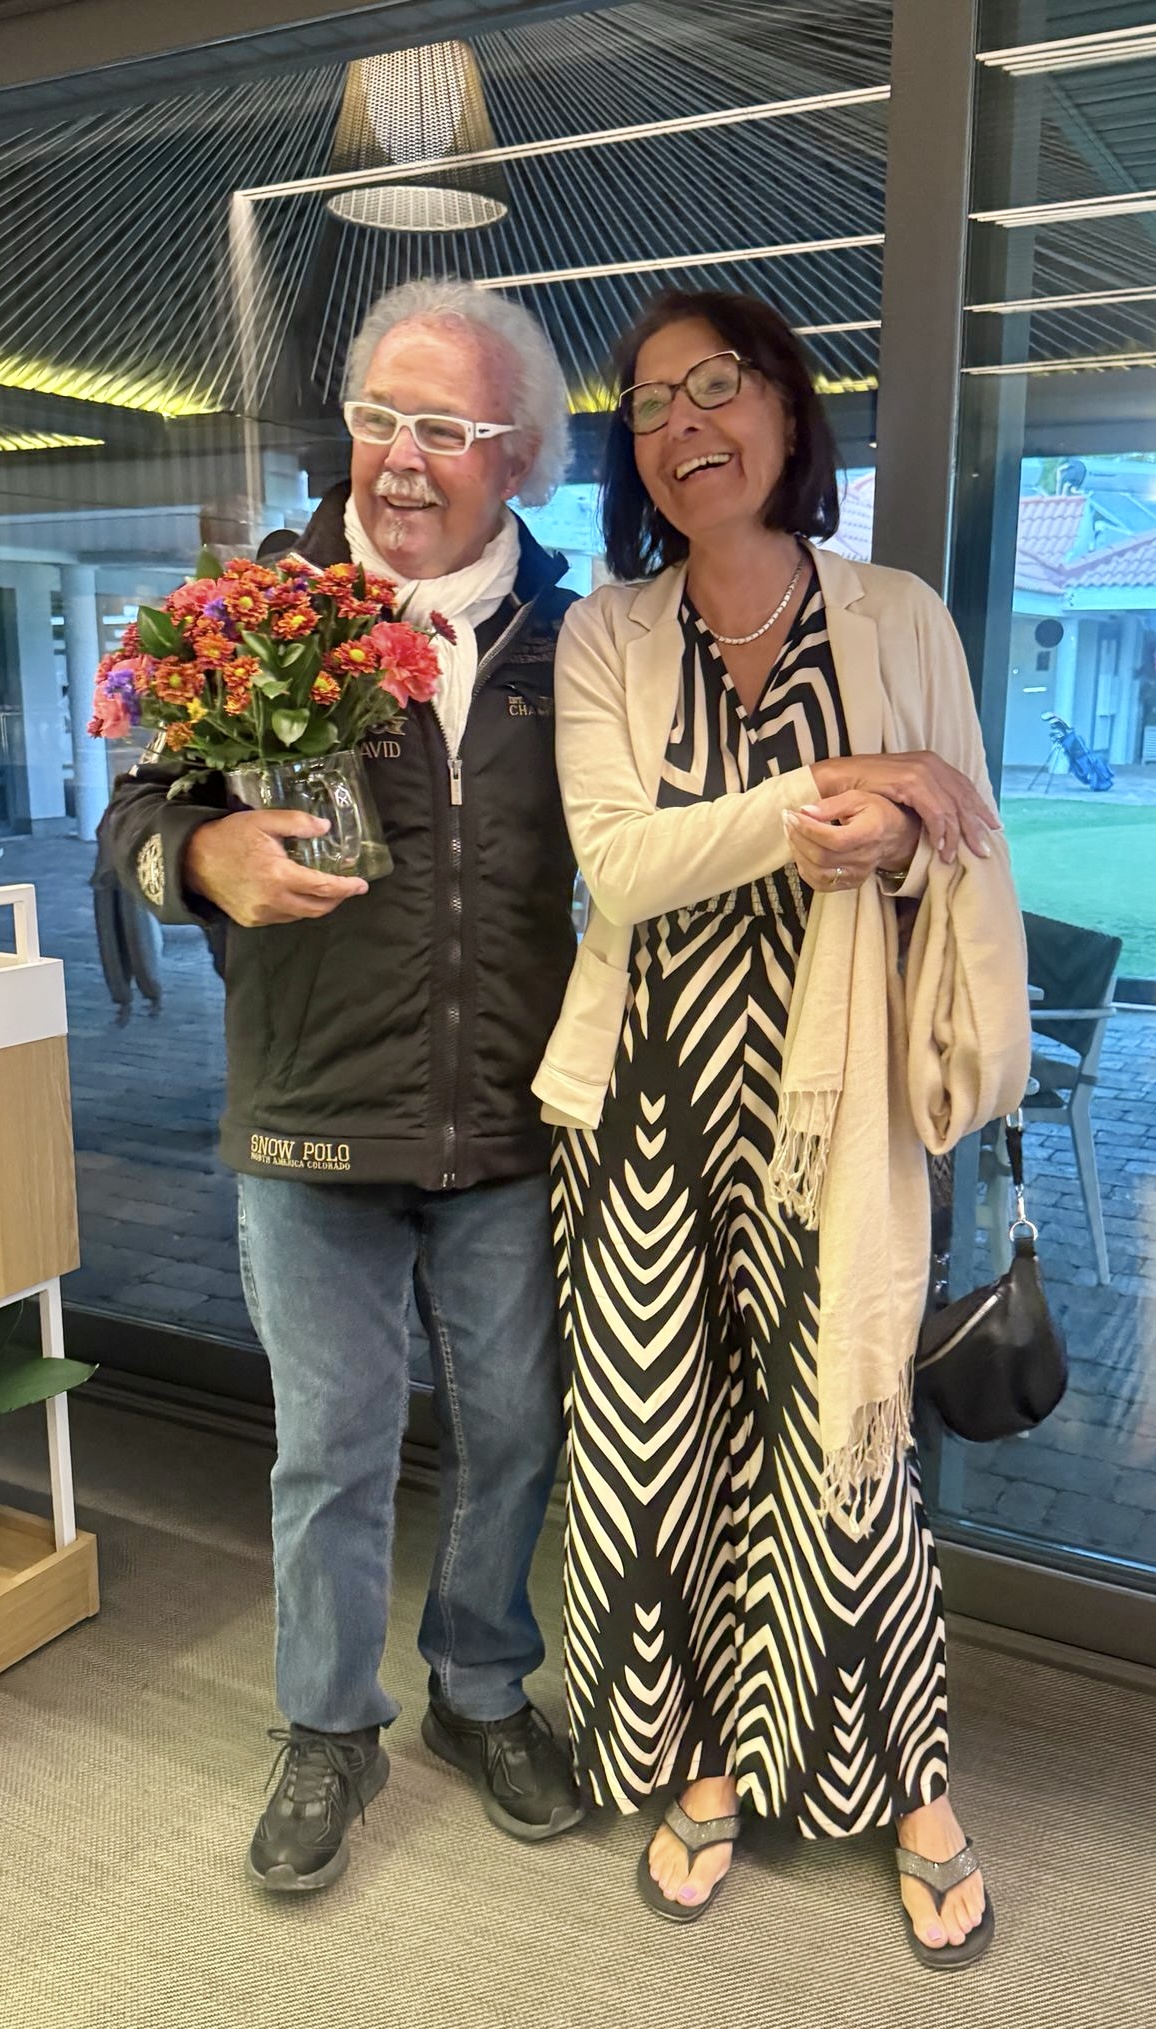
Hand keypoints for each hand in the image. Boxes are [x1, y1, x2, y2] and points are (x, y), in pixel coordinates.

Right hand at [183, 809, 368, 927]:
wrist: (192, 858)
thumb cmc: (229, 835)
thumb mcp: (263, 820)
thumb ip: (297, 823)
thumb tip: (325, 827)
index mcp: (279, 876)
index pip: (323, 888)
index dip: (346, 888)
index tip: (361, 885)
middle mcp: (272, 901)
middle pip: (317, 908)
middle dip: (337, 899)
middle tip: (346, 887)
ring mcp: (261, 914)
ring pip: (301, 915)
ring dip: (316, 904)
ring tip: (324, 889)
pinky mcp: (251, 920)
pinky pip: (283, 917)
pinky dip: (296, 908)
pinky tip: (296, 894)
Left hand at [784, 792, 919, 890]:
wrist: (894, 836)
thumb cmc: (875, 813)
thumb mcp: (857, 798)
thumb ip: (831, 805)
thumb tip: (805, 811)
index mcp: (869, 833)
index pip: (834, 838)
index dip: (808, 829)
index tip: (792, 814)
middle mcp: (864, 859)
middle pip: (822, 857)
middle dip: (798, 838)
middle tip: (787, 821)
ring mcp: (856, 875)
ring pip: (818, 873)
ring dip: (798, 854)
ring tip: (791, 834)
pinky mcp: (849, 884)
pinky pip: (820, 884)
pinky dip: (804, 869)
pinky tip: (799, 852)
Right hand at [810, 752, 997, 862]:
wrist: (837, 779)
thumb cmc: (865, 787)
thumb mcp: (901, 789)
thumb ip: (923, 797)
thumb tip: (942, 819)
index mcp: (932, 763)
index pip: (964, 787)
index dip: (979, 809)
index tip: (992, 828)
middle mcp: (931, 763)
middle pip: (963, 798)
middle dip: (975, 827)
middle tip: (984, 850)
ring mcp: (921, 771)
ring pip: (952, 808)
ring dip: (956, 836)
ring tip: (957, 856)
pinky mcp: (910, 782)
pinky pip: (935, 812)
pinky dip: (940, 832)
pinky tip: (940, 848)